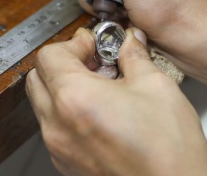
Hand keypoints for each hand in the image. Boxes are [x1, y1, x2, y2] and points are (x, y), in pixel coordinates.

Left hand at [26, 27, 206, 175]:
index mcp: (74, 99)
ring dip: (65, 88)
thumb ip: (134, 56)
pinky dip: (69, 113)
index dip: (73, 43)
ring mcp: (61, 148)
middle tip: (95, 61)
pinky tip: (103, 111)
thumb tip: (130, 42)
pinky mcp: (68, 164)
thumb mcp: (155, 85)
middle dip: (63, 63)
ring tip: (102, 86)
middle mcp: (58, 126)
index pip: (49, 55)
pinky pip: (55, 129)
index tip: (95, 44)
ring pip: (44, 105)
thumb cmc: (168, 148)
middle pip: (38, 78)